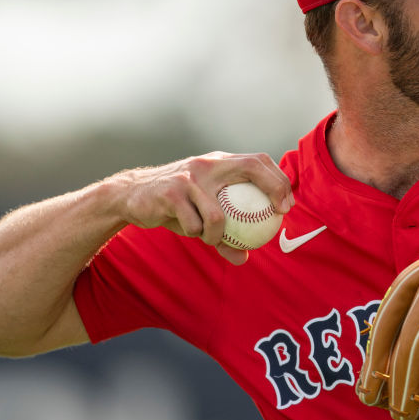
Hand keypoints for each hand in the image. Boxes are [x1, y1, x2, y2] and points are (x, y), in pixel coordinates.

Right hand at [112, 152, 292, 264]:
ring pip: (218, 213)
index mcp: (220, 163)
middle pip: (250, 167)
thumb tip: (244, 258)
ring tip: (209, 238)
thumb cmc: (176, 208)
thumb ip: (224, 236)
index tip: (287, 205)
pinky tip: (191, 232)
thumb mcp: (201, 218)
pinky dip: (196, 234)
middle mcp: (208, 164)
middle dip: (273, 187)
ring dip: (217, 235)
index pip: (258, 160)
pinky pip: (194, 224)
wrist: (131, 198)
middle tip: (277, 214)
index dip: (278, 179)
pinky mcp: (171, 191)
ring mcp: (189, 176)